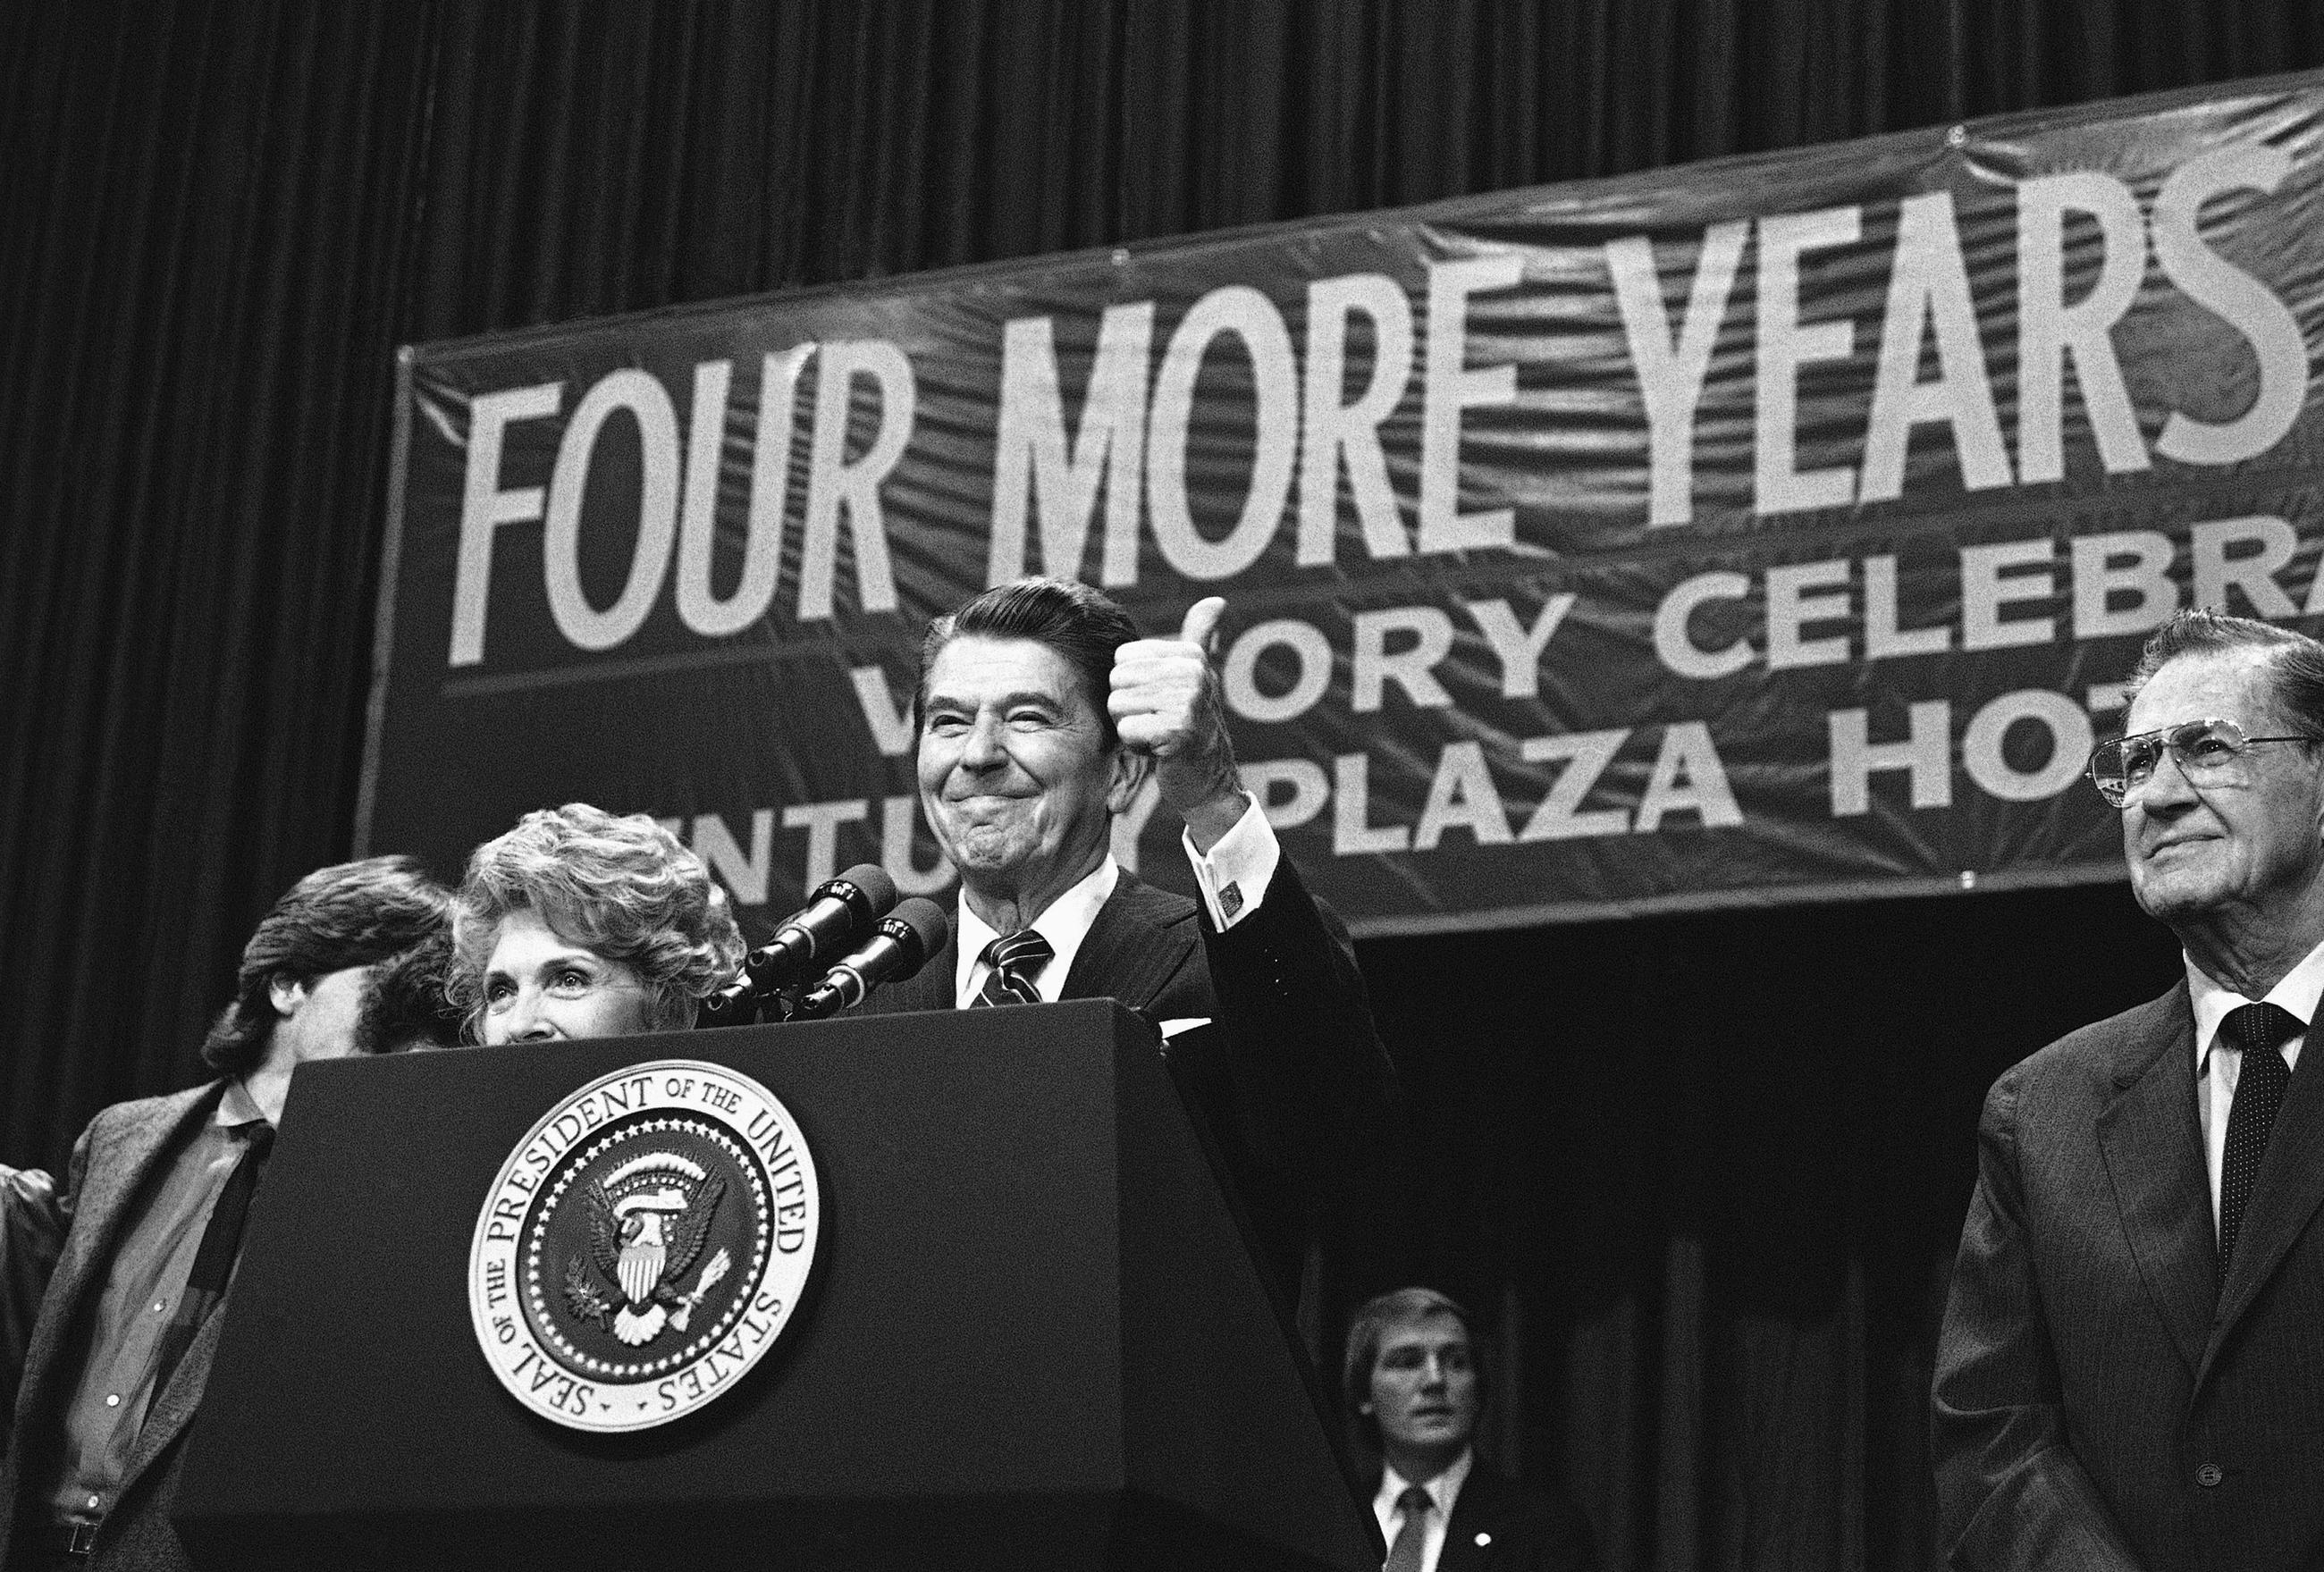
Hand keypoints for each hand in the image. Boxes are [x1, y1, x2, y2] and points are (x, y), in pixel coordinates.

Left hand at [1109, 597, 1245, 846]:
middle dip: (1129, 708)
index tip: (1161, 703)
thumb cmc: (1193, 726)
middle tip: (1159, 723)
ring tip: (1160, 735)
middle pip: (1116, 681)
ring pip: (1117, 706)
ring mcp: (1187, 702)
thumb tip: (1216, 600)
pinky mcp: (1177, 732)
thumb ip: (1200, 636)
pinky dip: (1138, 747)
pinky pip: (1126, 730)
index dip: (1132, 686)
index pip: (1122, 658)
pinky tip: (1161, 751)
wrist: (1209, 780)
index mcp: (1190, 655)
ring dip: (1132, 729)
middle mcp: (1192, 673)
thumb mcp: (1195, 676)